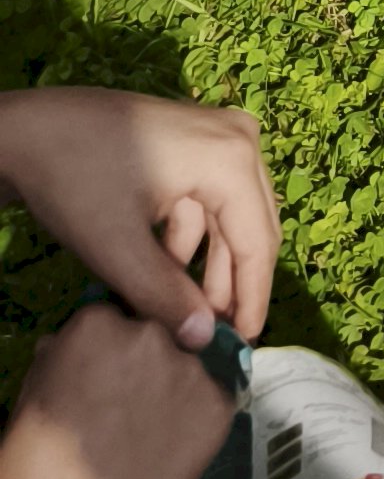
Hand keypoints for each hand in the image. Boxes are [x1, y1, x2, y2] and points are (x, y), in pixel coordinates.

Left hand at [0, 91, 276, 347]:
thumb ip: (164, 298)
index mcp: (230, 158)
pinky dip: (190, 241)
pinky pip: (208, 202)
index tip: (242, 348)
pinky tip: (163, 276)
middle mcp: (238, 139)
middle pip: (251, 227)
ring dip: (208, 267)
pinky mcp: (196, 143)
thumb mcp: (117, 248)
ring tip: (185, 317)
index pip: (258, 242)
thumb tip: (205, 342)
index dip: (252, 299)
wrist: (29, 130)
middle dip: (231, 286)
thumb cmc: (74, 181)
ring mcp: (217, 137)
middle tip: (213, 339)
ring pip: (229, 218)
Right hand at [0, 307, 239, 478]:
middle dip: (144, 363)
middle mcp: (148, 333)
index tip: (98, 384)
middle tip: (125, 413)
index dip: (107, 353)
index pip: (113, 316)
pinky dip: (197, 422)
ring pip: (188, 365)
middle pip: (157, 332)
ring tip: (145, 440)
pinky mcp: (220, 406)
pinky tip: (168, 455)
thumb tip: (74, 344)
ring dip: (173, 390)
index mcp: (93, 324)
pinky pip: (213, 400)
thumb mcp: (33, 399)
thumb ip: (63, 358)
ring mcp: (189, 369)